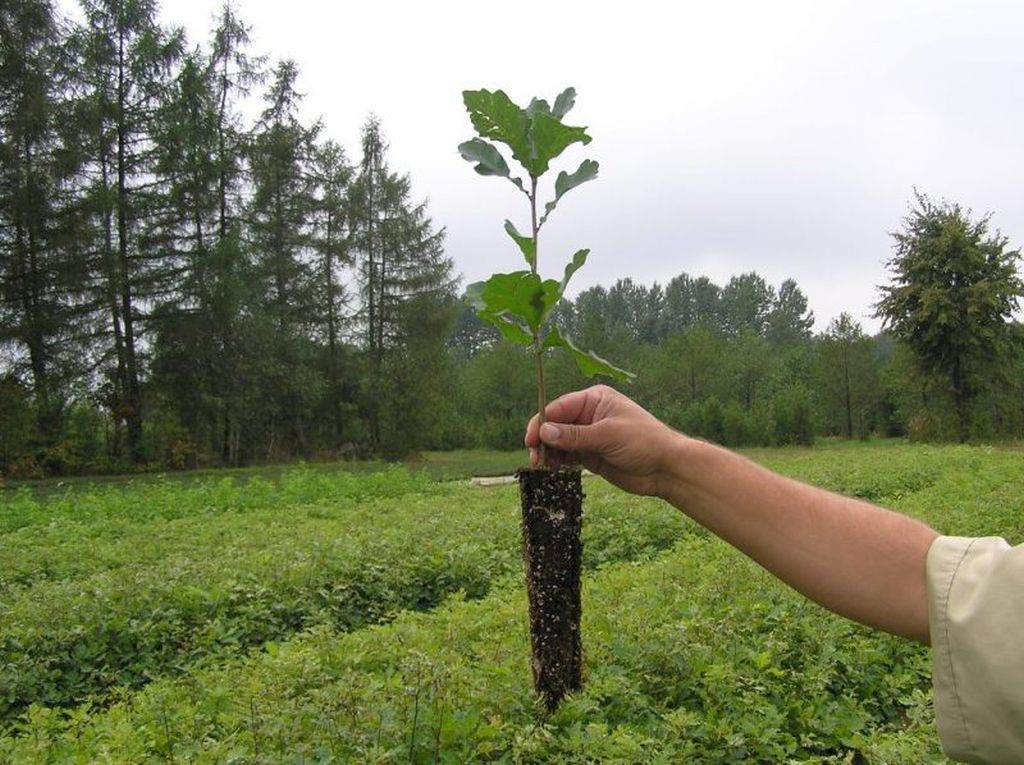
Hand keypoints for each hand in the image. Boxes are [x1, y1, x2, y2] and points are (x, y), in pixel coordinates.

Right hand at [524, 385, 680, 496]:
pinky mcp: (589, 454)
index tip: (531, 439)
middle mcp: (588, 415)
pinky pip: (566, 455)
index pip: (559, 407)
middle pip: (555, 424)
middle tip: (535, 457)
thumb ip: (574, 435)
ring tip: (541, 466)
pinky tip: (552, 469)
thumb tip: (543, 433)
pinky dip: (556, 461)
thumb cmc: (643, 441)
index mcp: (594, 399)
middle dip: (542, 439)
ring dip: (547, 452)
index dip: (542, 422)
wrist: (665, 468)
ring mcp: (588, 435)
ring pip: (558, 441)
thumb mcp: (607, 435)